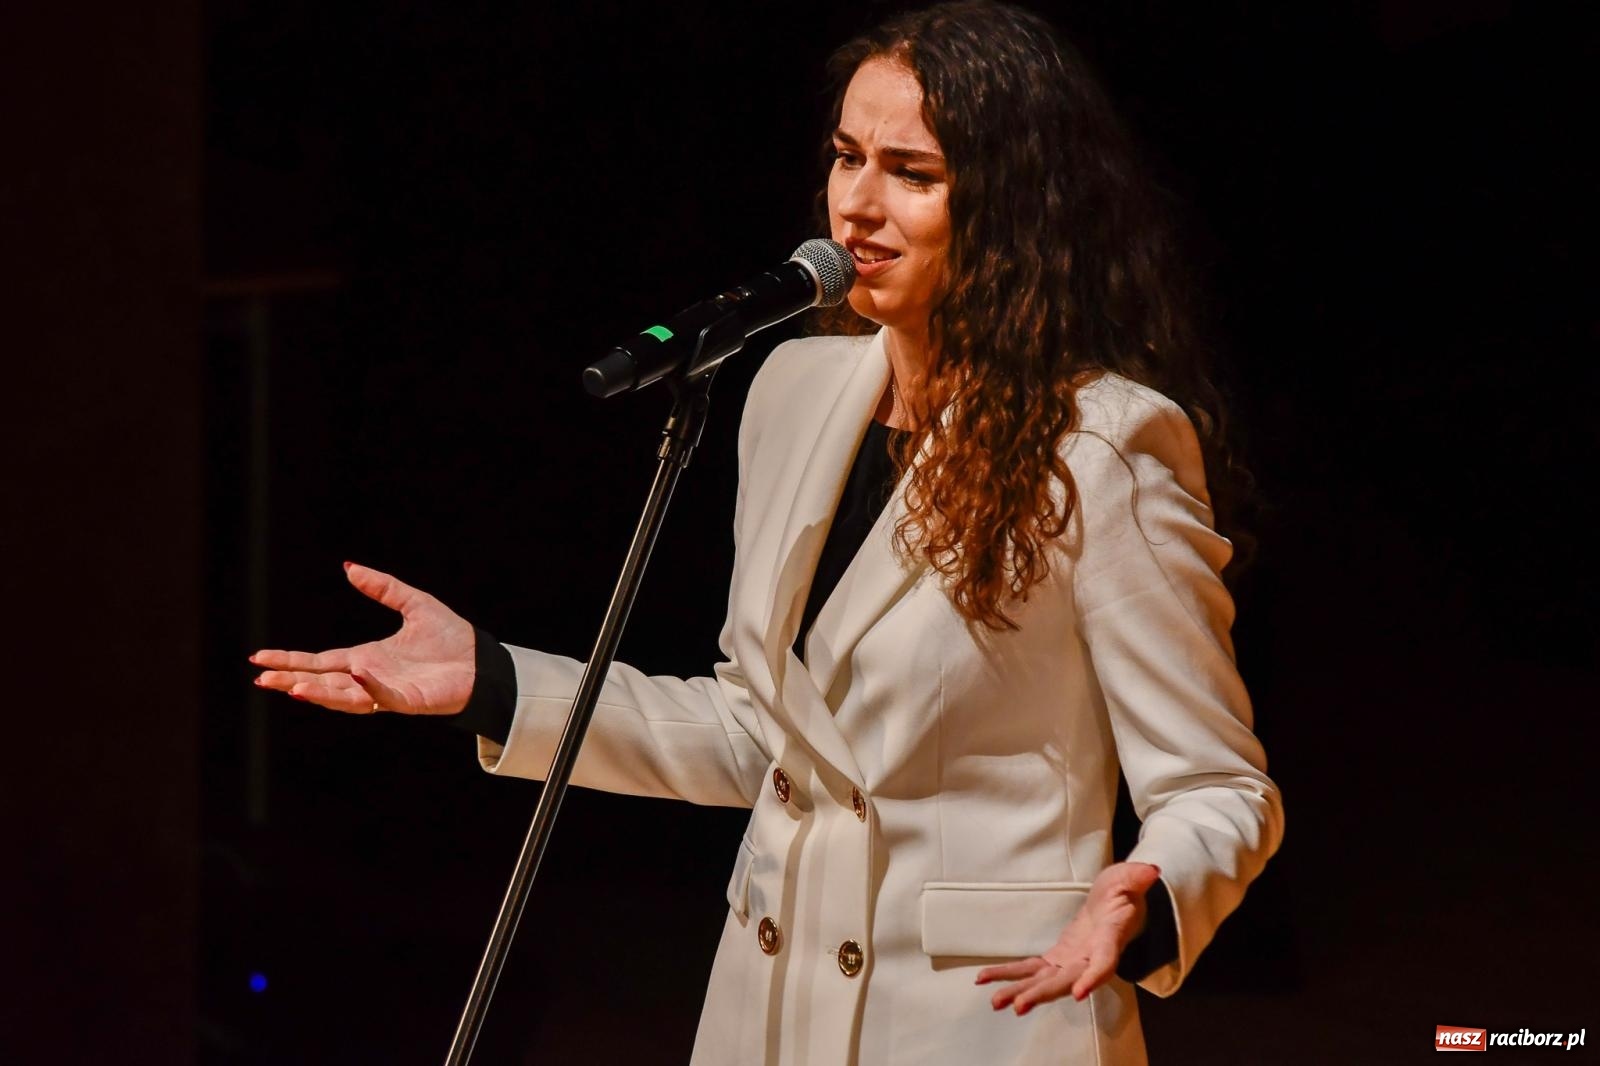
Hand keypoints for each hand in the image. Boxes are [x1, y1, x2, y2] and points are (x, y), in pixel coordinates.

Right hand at [250, 562, 475, 715]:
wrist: (483, 662)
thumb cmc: (451, 639)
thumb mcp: (414, 603)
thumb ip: (382, 587)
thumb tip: (348, 567)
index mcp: (366, 658)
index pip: (320, 661)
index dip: (291, 660)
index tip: (259, 660)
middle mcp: (371, 678)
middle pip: (323, 682)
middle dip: (293, 680)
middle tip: (262, 681)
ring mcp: (388, 692)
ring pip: (346, 696)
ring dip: (321, 693)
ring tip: (293, 687)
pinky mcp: (410, 700)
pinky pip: (385, 696)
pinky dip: (371, 688)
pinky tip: (357, 675)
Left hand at [975, 861, 1162, 1014]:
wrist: (1116, 907)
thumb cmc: (1123, 893)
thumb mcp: (1130, 879)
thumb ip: (1137, 878)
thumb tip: (1150, 872)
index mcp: (1110, 939)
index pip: (1104, 963)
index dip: (1092, 978)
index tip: (1078, 993)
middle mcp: (1089, 958)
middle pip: (1065, 981)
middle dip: (1041, 994)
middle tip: (1018, 1006)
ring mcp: (1071, 962)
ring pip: (1044, 981)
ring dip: (1019, 991)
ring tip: (994, 1002)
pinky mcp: (1056, 960)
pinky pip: (1030, 970)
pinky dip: (1009, 975)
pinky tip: (984, 979)